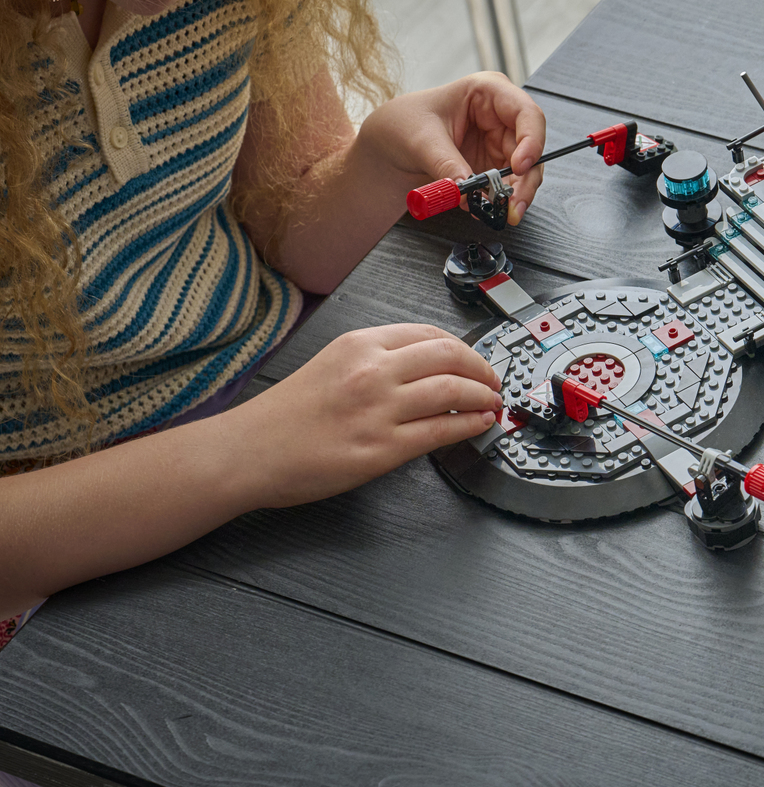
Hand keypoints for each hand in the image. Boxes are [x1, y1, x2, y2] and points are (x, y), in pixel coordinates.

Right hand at [226, 324, 503, 507]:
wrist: (246, 452)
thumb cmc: (282, 416)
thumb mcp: (330, 364)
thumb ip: (375, 360)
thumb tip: (425, 367)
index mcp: (359, 345)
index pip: (429, 333)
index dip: (463, 346)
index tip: (474, 358)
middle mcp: (372, 371)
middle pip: (451, 356)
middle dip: (483, 368)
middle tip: (494, 380)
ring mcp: (379, 409)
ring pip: (454, 391)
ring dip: (484, 396)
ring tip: (492, 403)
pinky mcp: (381, 448)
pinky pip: (441, 431)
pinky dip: (469, 425)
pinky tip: (478, 424)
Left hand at [363, 73, 548, 224]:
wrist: (389, 145)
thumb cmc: (403, 123)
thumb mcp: (420, 140)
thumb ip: (445, 162)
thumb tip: (467, 185)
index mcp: (488, 92)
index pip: (526, 113)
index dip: (531, 140)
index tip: (519, 167)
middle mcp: (500, 117)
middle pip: (530, 148)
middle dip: (525, 179)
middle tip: (513, 204)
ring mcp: (499, 142)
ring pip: (525, 171)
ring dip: (515, 194)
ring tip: (499, 212)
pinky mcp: (494, 166)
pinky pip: (508, 185)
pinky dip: (501, 200)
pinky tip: (487, 209)